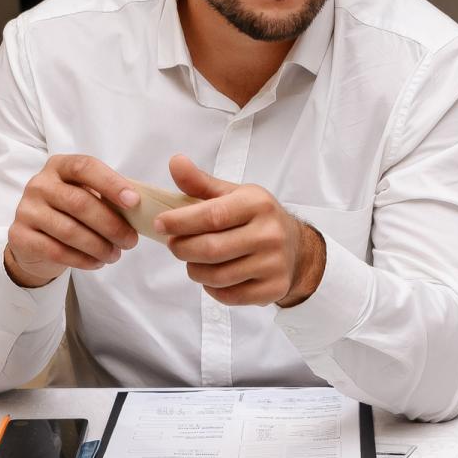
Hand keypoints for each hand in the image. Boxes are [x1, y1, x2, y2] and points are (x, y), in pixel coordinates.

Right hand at [4, 154, 140, 287]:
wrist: (35, 241)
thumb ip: (107, 198)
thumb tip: (139, 208)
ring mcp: (26, 209)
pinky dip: (82, 259)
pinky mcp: (20, 236)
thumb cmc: (69, 214)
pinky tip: (96, 262)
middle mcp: (39, 184)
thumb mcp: (87, 197)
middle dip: (111, 225)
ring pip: (69, 230)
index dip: (111, 183)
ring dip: (99, 246)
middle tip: (130, 241)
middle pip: (79, 203)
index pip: (85, 167)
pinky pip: (56, 251)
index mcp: (59, 167)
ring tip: (115, 255)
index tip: (134, 202)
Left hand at [154, 154, 323, 306]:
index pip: (213, 215)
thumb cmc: (257, 218)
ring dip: (194, 270)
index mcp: (258, 204)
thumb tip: (175, 162)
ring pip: (217, 276)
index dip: (181, 221)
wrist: (296, 247)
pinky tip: (212, 275)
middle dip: (182, 249)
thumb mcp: (234, 195)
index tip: (160, 224)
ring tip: (192, 260)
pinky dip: (211, 288)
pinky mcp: (273, 289)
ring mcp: (273, 264)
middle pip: (211, 249)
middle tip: (173, 245)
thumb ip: (200, 183)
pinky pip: (229, 296)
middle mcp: (270, 234)